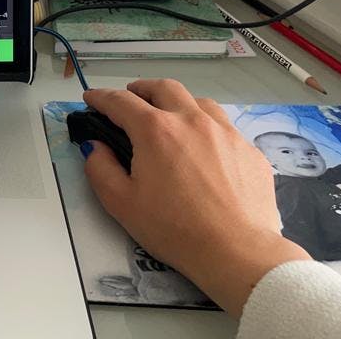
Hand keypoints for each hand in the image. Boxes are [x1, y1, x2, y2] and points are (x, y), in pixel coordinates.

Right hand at [82, 79, 309, 316]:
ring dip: (178, 103)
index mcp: (156, 131)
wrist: (236, 251)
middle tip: (130, 97)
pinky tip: (204, 148)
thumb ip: (100, 168)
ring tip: (170, 117)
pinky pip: (224, 127)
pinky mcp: (249, 150)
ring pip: (198, 101)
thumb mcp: (121, 203)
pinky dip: (206, 127)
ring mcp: (226, 133)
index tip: (91, 98)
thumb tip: (96, 147)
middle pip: (163, 88)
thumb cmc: (174, 229)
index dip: (101, 97)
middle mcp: (192, 121)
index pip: (121, 102)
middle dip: (141, 88)